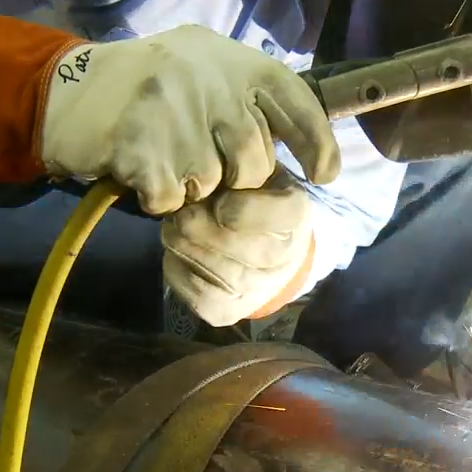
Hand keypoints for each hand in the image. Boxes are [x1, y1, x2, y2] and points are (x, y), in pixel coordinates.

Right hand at [38, 25, 340, 213]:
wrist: (67, 91)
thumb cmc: (147, 87)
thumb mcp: (205, 70)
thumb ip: (249, 97)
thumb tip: (301, 144)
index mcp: (233, 60)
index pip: (296, 103)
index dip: (317, 143)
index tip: (325, 174)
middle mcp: (210, 80)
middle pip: (255, 161)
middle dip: (234, 175)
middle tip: (200, 158)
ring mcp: (176, 113)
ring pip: (213, 184)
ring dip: (191, 185)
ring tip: (164, 154)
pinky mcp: (143, 148)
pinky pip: (173, 199)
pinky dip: (159, 197)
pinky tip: (141, 169)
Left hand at [160, 170, 314, 326]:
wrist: (262, 243)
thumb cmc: (251, 193)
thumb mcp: (256, 166)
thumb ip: (243, 160)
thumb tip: (217, 167)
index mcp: (297, 214)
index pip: (278, 215)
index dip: (243, 209)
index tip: (220, 200)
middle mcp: (285, 258)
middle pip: (242, 248)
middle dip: (202, 228)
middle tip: (181, 213)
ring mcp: (259, 290)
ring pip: (218, 274)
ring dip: (186, 247)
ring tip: (174, 228)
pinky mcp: (229, 312)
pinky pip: (199, 295)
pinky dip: (179, 270)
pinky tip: (178, 252)